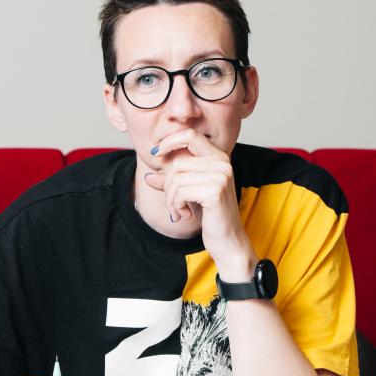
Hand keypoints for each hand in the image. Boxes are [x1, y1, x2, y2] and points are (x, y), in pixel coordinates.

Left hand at [145, 128, 256, 277]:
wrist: (228, 240)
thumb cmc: (211, 216)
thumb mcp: (189, 194)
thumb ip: (171, 183)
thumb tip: (147, 177)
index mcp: (219, 157)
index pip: (190, 135)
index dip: (170, 141)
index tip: (156, 154)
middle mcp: (222, 163)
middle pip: (177, 164)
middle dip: (168, 186)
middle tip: (174, 203)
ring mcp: (221, 176)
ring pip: (176, 179)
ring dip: (171, 199)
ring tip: (180, 211)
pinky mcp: (215, 191)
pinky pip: (180, 192)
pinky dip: (176, 206)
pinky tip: (186, 214)